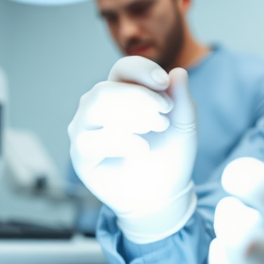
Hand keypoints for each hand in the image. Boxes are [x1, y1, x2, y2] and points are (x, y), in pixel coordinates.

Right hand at [68, 56, 197, 242]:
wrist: (163, 194)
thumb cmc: (169, 155)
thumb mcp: (183, 126)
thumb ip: (181, 99)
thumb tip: (178, 72)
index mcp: (121, 91)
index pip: (123, 69)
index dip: (142, 70)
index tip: (164, 83)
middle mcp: (97, 106)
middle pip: (106, 88)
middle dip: (138, 97)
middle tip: (163, 115)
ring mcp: (85, 128)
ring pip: (94, 105)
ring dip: (129, 114)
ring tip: (154, 128)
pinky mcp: (80, 154)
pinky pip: (90, 139)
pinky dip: (119, 141)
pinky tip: (141, 149)